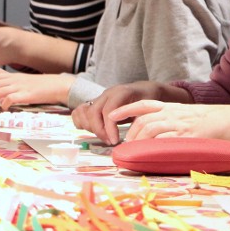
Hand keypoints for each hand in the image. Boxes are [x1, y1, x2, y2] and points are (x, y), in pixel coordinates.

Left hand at [0, 54, 68, 111]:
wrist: (56, 85)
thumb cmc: (40, 87)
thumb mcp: (23, 84)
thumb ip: (11, 87)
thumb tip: (0, 99)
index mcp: (11, 77)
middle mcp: (13, 80)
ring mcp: (19, 87)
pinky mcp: (26, 94)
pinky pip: (10, 98)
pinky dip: (4, 104)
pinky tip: (3, 109)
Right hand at [71, 82, 189, 144]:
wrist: (145, 89)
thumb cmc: (149, 100)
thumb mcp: (150, 108)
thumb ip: (142, 119)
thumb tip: (136, 135)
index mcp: (121, 92)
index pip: (108, 110)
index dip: (109, 128)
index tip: (115, 141)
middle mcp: (107, 93)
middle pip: (93, 112)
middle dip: (100, 131)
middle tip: (111, 142)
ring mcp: (99, 97)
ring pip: (84, 112)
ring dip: (91, 128)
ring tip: (106, 136)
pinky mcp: (94, 103)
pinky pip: (79, 112)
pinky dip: (82, 123)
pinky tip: (95, 130)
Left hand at [110, 100, 229, 142]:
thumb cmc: (211, 120)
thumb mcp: (188, 114)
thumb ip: (172, 120)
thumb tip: (155, 134)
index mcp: (173, 107)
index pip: (144, 105)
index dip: (125, 109)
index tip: (111, 115)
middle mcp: (174, 114)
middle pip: (143, 121)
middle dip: (130, 134)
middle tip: (125, 146)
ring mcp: (181, 125)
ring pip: (151, 130)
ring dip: (138, 142)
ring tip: (134, 152)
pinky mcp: (188, 137)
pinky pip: (166, 141)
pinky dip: (155, 147)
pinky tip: (150, 154)